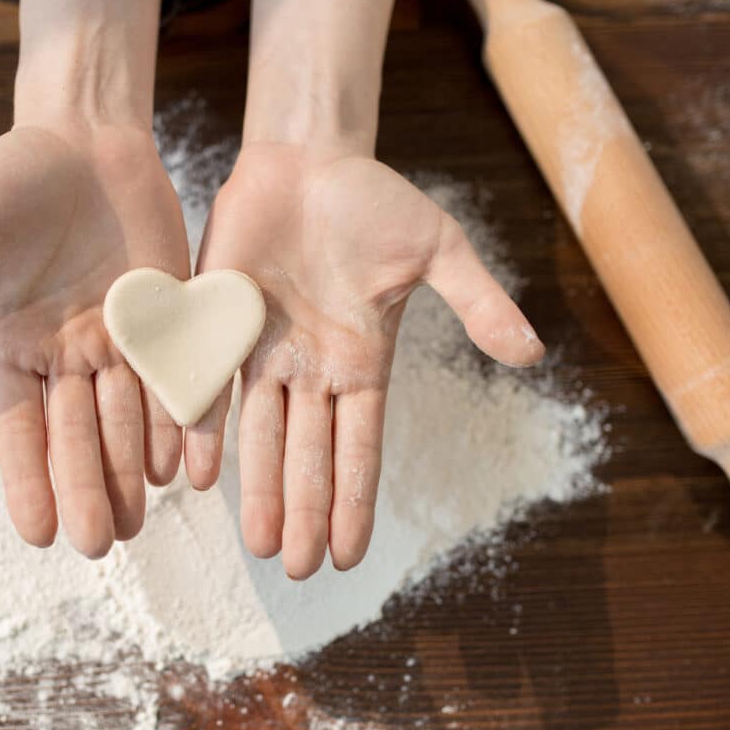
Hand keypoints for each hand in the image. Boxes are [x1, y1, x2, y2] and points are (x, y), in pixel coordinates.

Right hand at [0, 123, 189, 556]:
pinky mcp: (168, 317)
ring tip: (136, 521)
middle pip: (76, 434)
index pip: (18, 426)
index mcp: (12, 344)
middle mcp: (66, 354)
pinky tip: (183, 465)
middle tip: (97, 543)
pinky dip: (178, 421)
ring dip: (130, 470)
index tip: (36, 534)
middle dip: (85, 487)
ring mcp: (119, 340)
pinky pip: (174, 378)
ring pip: (127, 418)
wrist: (85, 136)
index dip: (27, 477)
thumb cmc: (9, 172)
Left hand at [190, 142, 543, 577]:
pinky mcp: (218, 324)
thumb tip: (533, 353)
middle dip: (304, 511)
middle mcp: (311, 369)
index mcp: (362, 362)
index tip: (349, 556)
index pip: (359, 447)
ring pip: (261, 435)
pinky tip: (196, 476)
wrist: (306, 159)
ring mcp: (262, 351)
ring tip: (260, 545)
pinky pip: (208, 386)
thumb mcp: (438, 248)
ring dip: (259, 490)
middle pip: (308, 455)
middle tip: (297, 569)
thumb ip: (478, 300)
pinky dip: (203, 430)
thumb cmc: (375, 202)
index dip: (353, 500)